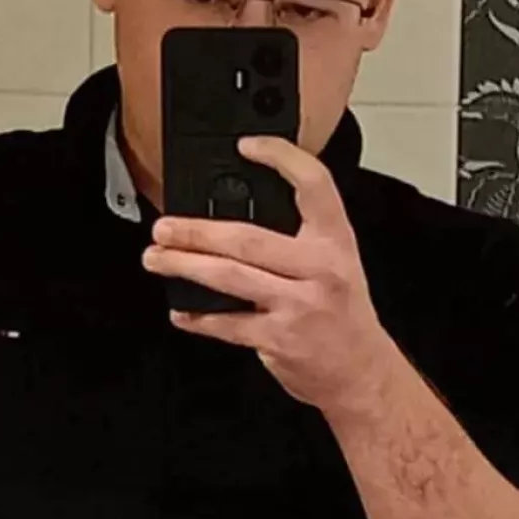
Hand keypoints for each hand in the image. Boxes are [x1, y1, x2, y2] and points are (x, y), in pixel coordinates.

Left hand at [142, 135, 396, 415]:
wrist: (362, 372)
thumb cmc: (343, 316)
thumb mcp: (336, 264)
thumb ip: (297, 238)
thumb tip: (232, 216)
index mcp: (335, 241)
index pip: (314, 184)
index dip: (280, 157)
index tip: (247, 146)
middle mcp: (320, 268)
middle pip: (248, 237)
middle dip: (196, 230)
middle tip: (165, 227)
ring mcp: (299, 304)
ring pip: (229, 276)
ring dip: (184, 265)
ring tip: (157, 258)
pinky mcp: (280, 339)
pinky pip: (228, 324)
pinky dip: (198, 317)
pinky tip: (182, 310)